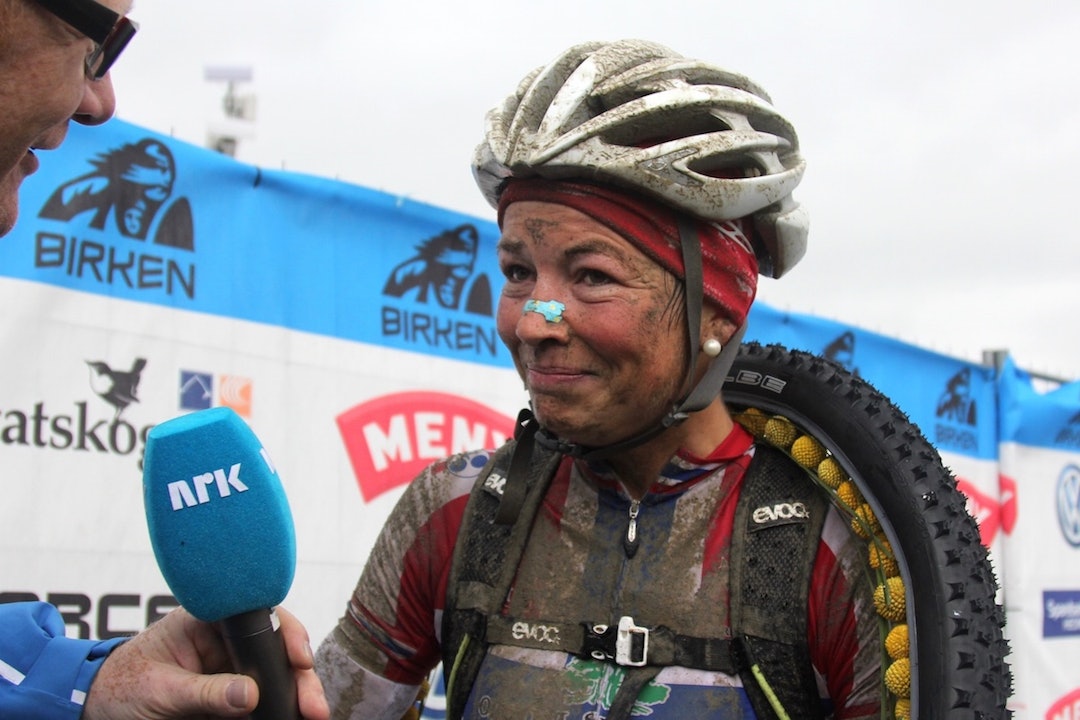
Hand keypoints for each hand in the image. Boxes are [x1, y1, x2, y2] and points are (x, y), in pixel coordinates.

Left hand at [83, 606, 329, 719]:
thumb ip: (203, 692)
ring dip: (295, 696)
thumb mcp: (158, 690)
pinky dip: (277, 710)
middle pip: (276, 652)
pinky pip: (259, 705)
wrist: (94, 711)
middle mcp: (225, 644)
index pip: (259, 617)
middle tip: (312, 705)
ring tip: (310, 714)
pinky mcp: (228, 702)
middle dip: (300, 676)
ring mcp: (229, 672)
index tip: (299, 659)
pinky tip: (289, 717)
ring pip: (275, 680)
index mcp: (207, 622)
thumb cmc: (117, 687)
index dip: (286, 634)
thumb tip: (249, 696)